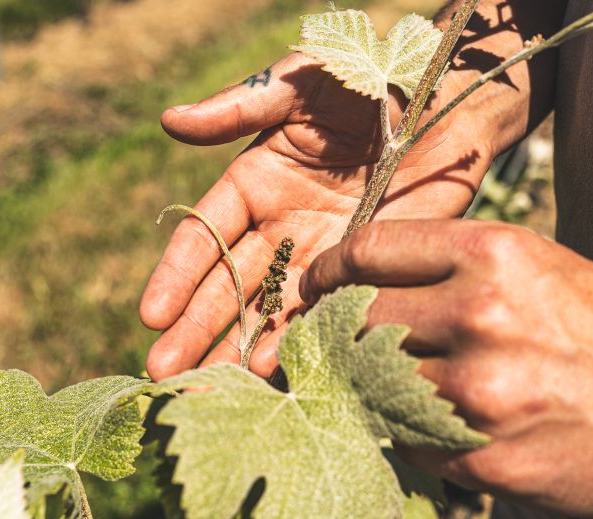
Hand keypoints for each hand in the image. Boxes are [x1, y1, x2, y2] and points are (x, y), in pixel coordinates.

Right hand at [140, 53, 494, 379]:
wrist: (440, 103)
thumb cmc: (363, 80)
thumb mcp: (297, 84)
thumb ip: (239, 107)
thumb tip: (169, 120)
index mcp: (251, 184)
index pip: (204, 238)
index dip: (177, 276)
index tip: (152, 314)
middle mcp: (277, 226)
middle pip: (227, 286)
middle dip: (195, 329)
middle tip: (165, 371)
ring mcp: (318, 253)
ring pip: (268, 309)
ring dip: (237, 348)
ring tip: (210, 385)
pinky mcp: (359, 271)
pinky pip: (323, 311)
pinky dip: (299, 341)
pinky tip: (275, 372)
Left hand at [299, 218, 592, 513]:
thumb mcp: (539, 269)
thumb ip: (454, 267)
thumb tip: (369, 280)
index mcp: (494, 252)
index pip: (370, 249)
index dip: (330, 269)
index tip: (316, 284)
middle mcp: (479, 311)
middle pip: (358, 316)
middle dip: (332, 328)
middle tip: (325, 338)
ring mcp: (478, 388)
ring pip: (369, 381)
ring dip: (359, 383)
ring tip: (365, 380)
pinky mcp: (481, 456)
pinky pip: (401, 437)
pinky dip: (396, 429)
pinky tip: (411, 420)